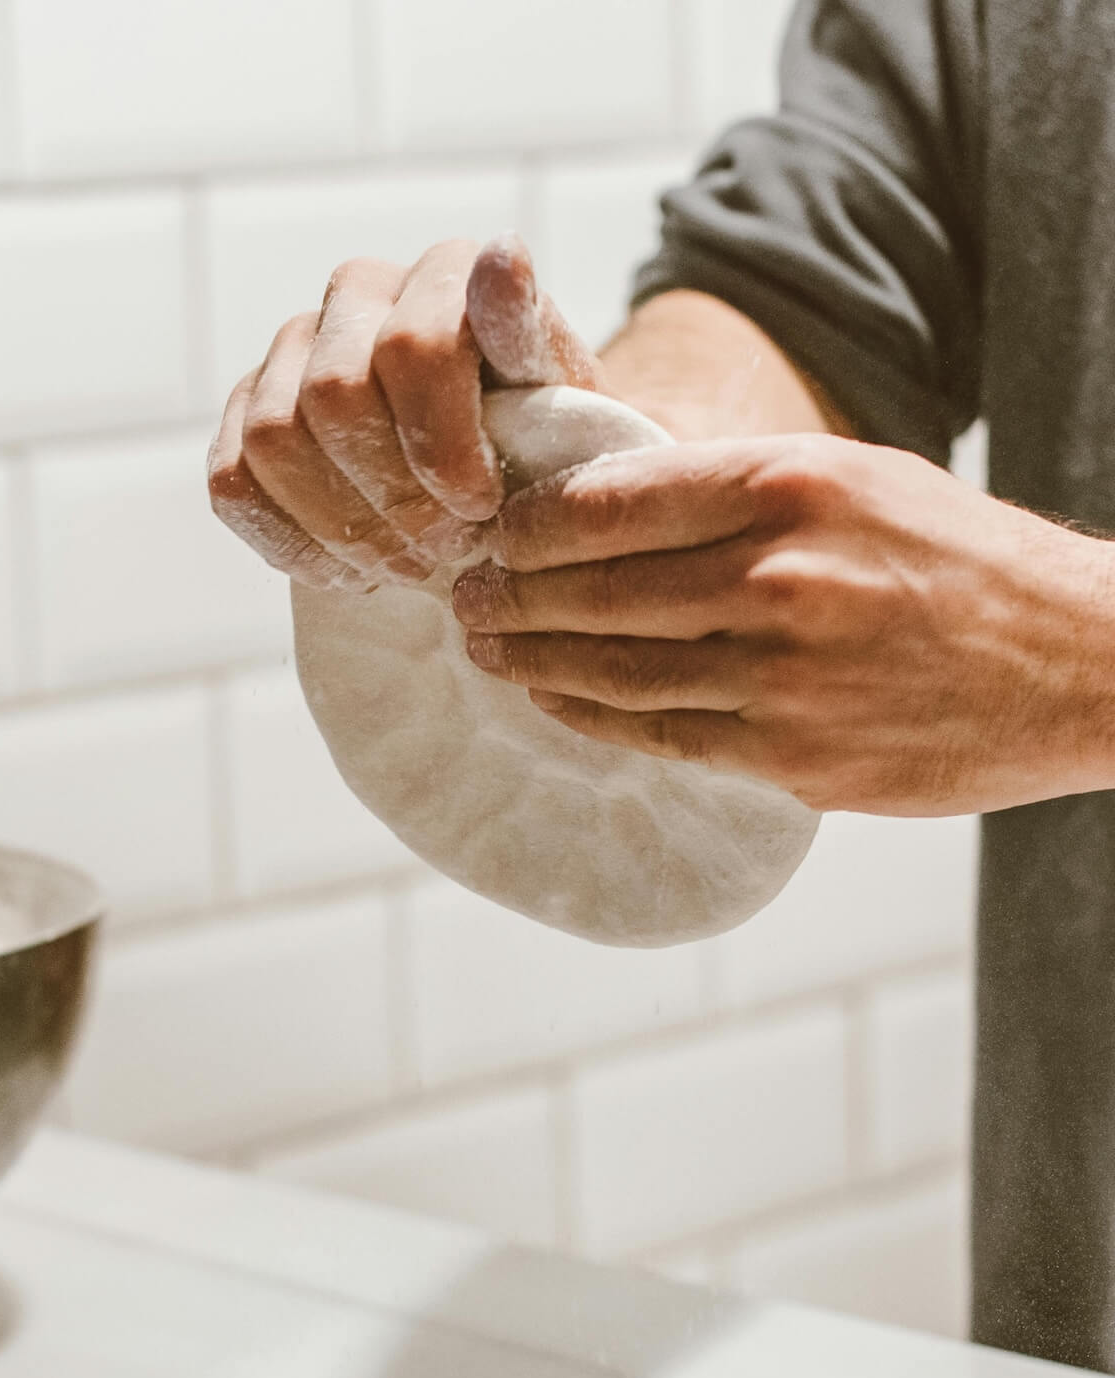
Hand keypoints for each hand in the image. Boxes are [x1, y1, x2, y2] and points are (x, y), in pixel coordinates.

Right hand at [207, 233, 599, 591]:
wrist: (506, 468)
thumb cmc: (542, 436)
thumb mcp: (564, 394)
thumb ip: (528, 337)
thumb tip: (504, 257)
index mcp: (442, 271)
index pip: (412, 346)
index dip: (441, 444)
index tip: (481, 508)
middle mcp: (358, 291)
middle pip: (333, 396)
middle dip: (392, 496)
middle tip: (444, 551)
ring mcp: (292, 349)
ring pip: (274, 439)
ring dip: (341, 525)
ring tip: (405, 566)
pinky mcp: (245, 411)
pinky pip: (231, 480)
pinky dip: (289, 542)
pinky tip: (347, 571)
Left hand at [451, 432, 1114, 816]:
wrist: (1077, 663)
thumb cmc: (961, 562)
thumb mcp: (859, 483)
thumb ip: (743, 494)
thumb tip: (616, 506)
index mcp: (793, 488)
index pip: (613, 500)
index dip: (530, 522)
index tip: (489, 530)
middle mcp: (779, 577)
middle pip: (597, 588)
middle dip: (511, 594)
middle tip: (462, 597)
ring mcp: (785, 676)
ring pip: (617, 669)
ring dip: (533, 660)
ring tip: (486, 648)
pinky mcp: (796, 756)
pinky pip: (663, 736)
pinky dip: (594, 717)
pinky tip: (554, 701)